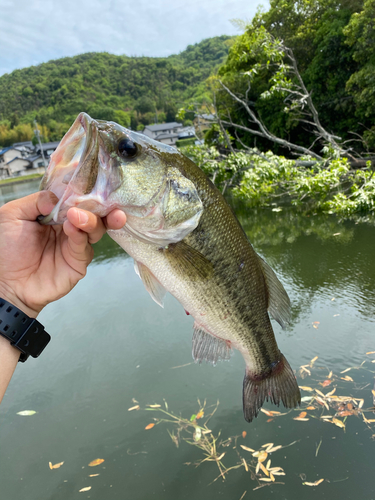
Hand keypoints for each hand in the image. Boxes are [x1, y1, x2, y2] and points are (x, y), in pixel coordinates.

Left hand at [0, 191, 126, 317]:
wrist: (5, 282)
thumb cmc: (5, 249)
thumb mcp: (12, 215)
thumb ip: (35, 201)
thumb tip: (56, 198)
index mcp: (57, 215)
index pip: (79, 200)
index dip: (88, 192)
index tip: (94, 183)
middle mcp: (70, 228)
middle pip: (95, 213)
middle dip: (104, 206)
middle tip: (106, 201)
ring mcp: (75, 246)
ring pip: (95, 229)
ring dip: (91, 219)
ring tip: (77, 215)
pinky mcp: (78, 264)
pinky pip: (84, 248)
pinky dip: (80, 236)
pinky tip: (71, 228)